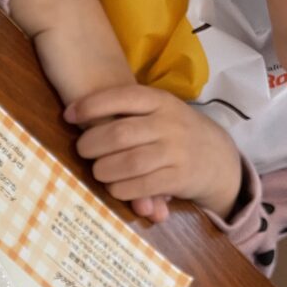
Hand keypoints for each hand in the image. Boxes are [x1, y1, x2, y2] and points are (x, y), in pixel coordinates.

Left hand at [64, 85, 242, 219]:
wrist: (218, 158)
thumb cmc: (174, 133)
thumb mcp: (159, 112)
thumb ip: (127, 112)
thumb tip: (75, 114)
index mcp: (161, 101)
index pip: (123, 97)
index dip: (91, 105)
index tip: (68, 114)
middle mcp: (170, 124)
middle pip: (119, 134)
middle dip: (91, 144)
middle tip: (82, 150)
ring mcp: (176, 152)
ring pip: (129, 163)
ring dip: (103, 170)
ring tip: (98, 171)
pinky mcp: (179, 178)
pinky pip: (141, 187)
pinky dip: (121, 189)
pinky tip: (115, 187)